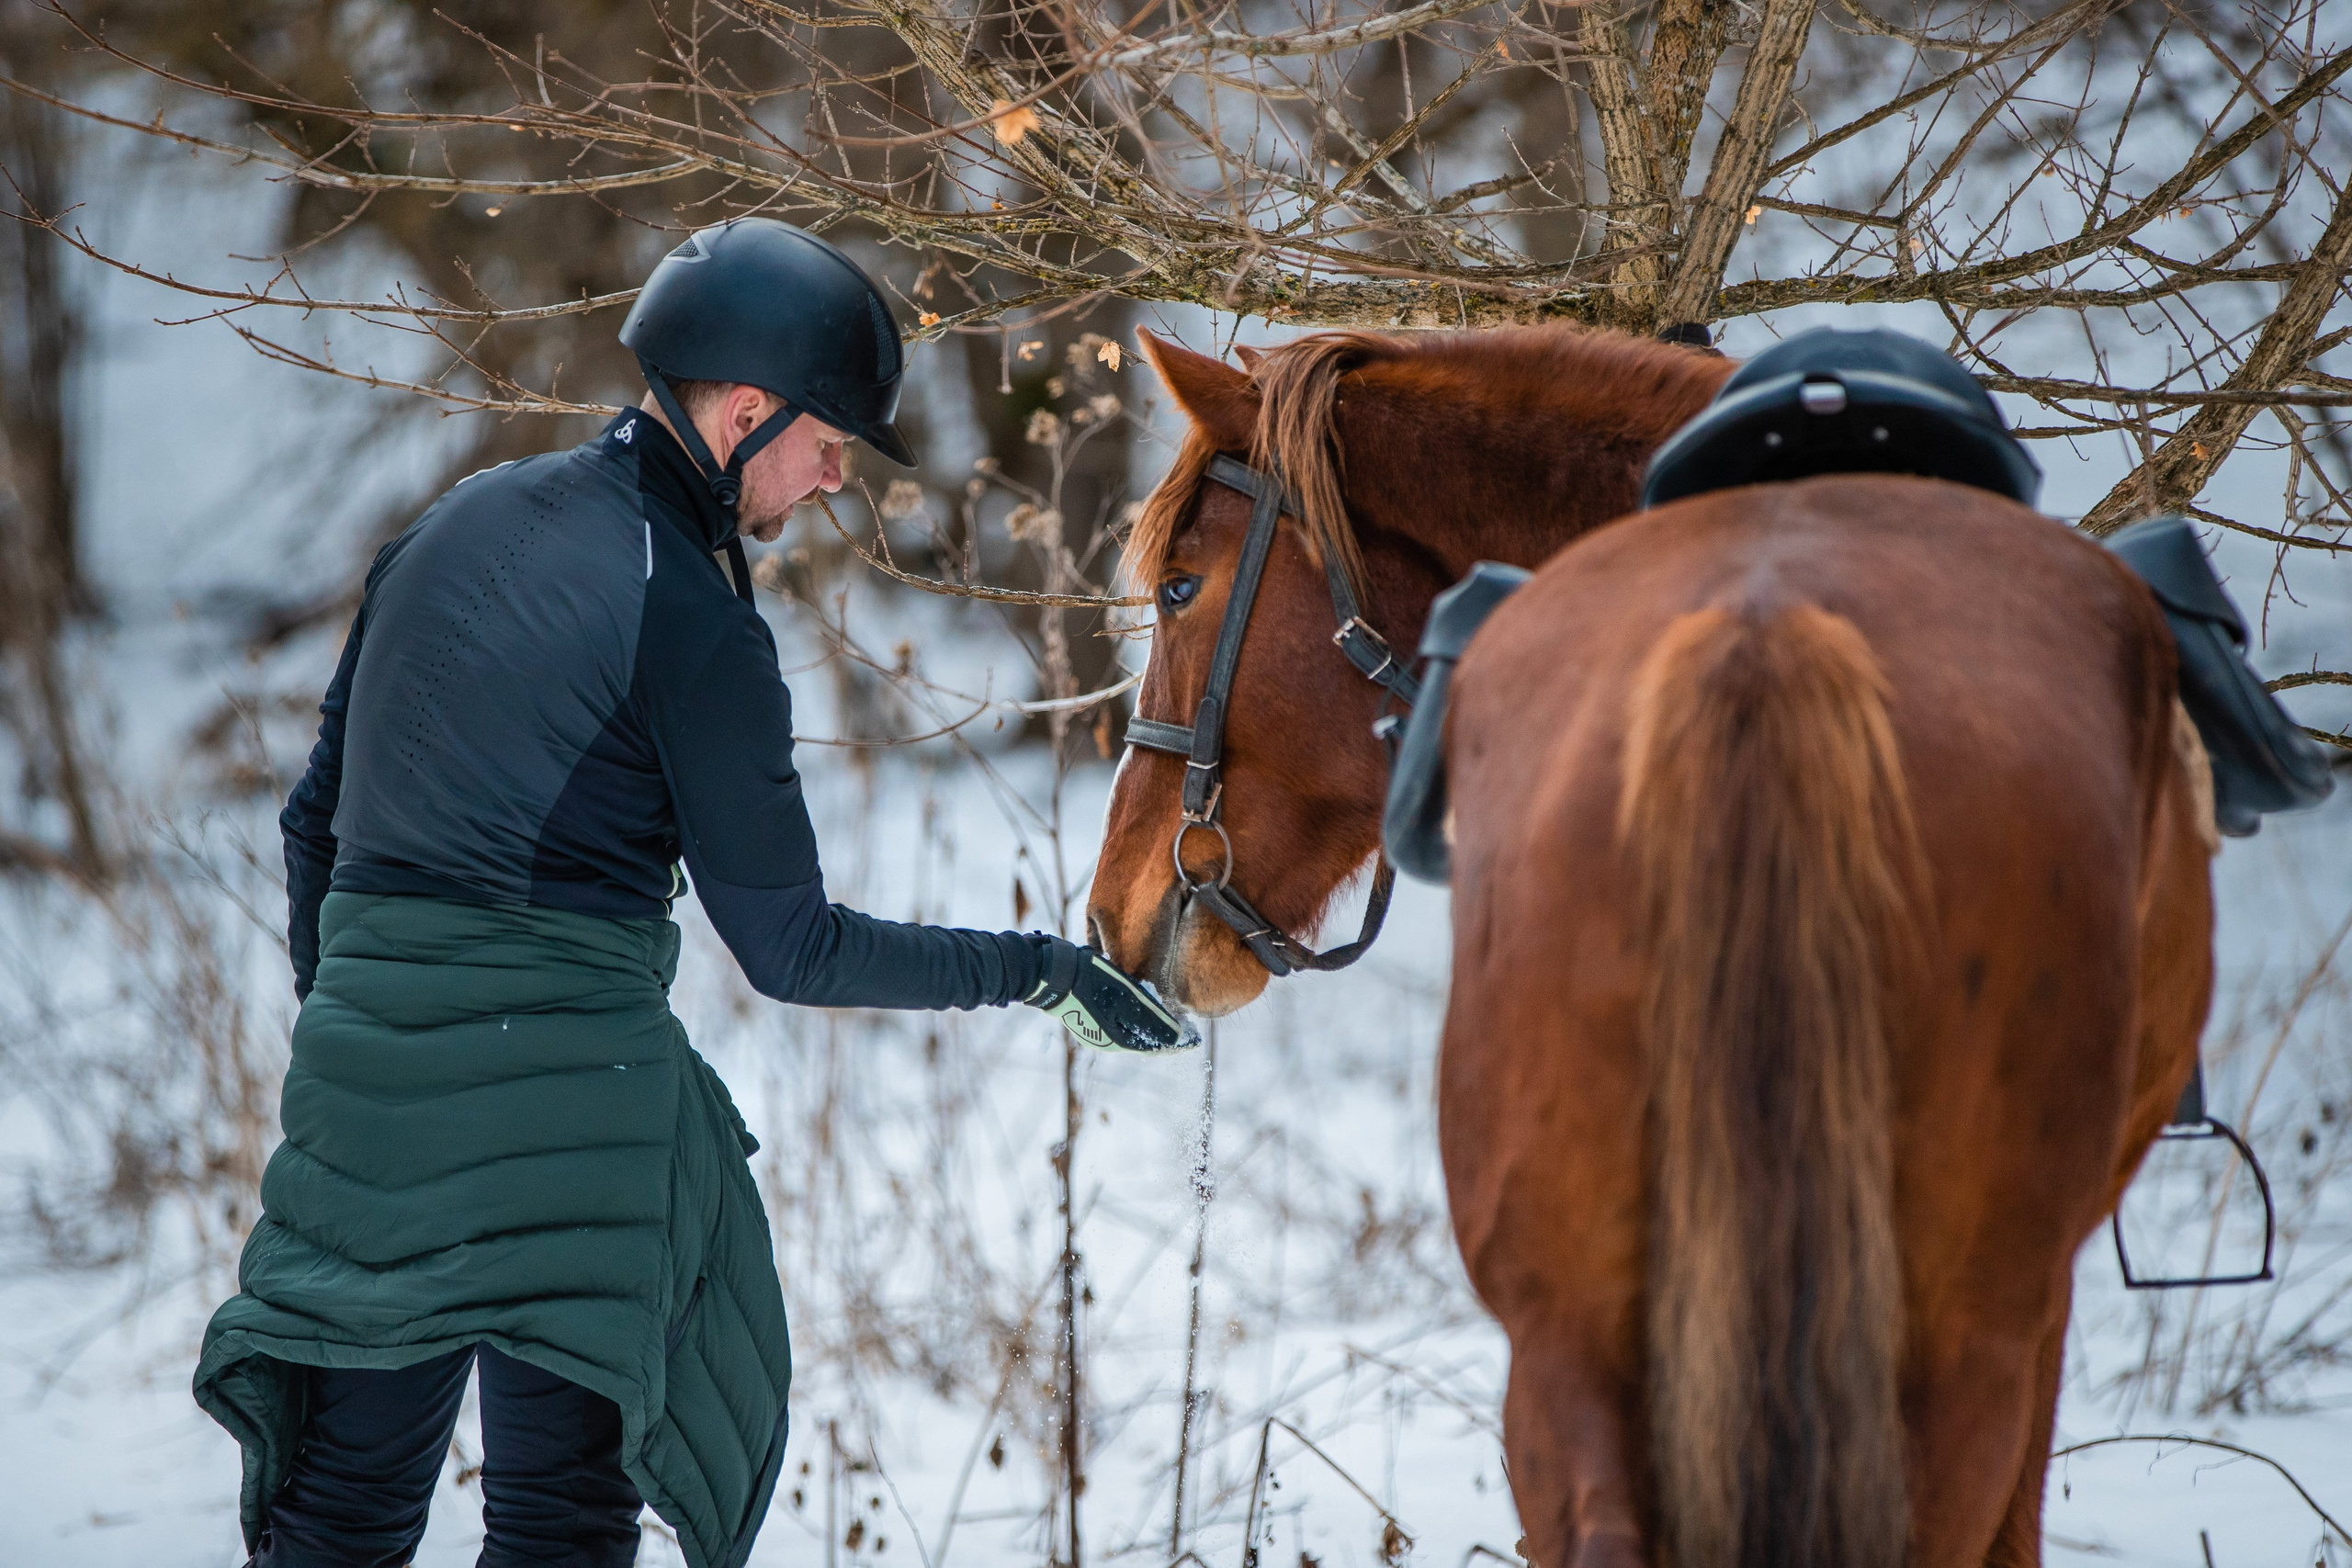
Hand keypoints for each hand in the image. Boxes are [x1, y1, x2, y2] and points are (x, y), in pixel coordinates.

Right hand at [1026, 938, 1199, 1052]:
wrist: (1052, 973)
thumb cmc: (1091, 983)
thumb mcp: (1126, 998)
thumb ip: (1152, 1020)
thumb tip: (1176, 1039)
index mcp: (1116, 1040)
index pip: (1154, 1046)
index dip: (1176, 1042)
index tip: (1194, 1038)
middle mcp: (1105, 1039)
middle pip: (1142, 1039)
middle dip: (1162, 1033)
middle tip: (1183, 1026)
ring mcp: (1092, 1028)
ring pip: (1128, 1029)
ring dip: (1147, 1024)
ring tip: (1164, 1015)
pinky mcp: (1085, 1015)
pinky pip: (1116, 1020)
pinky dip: (1131, 1016)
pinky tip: (1137, 1005)